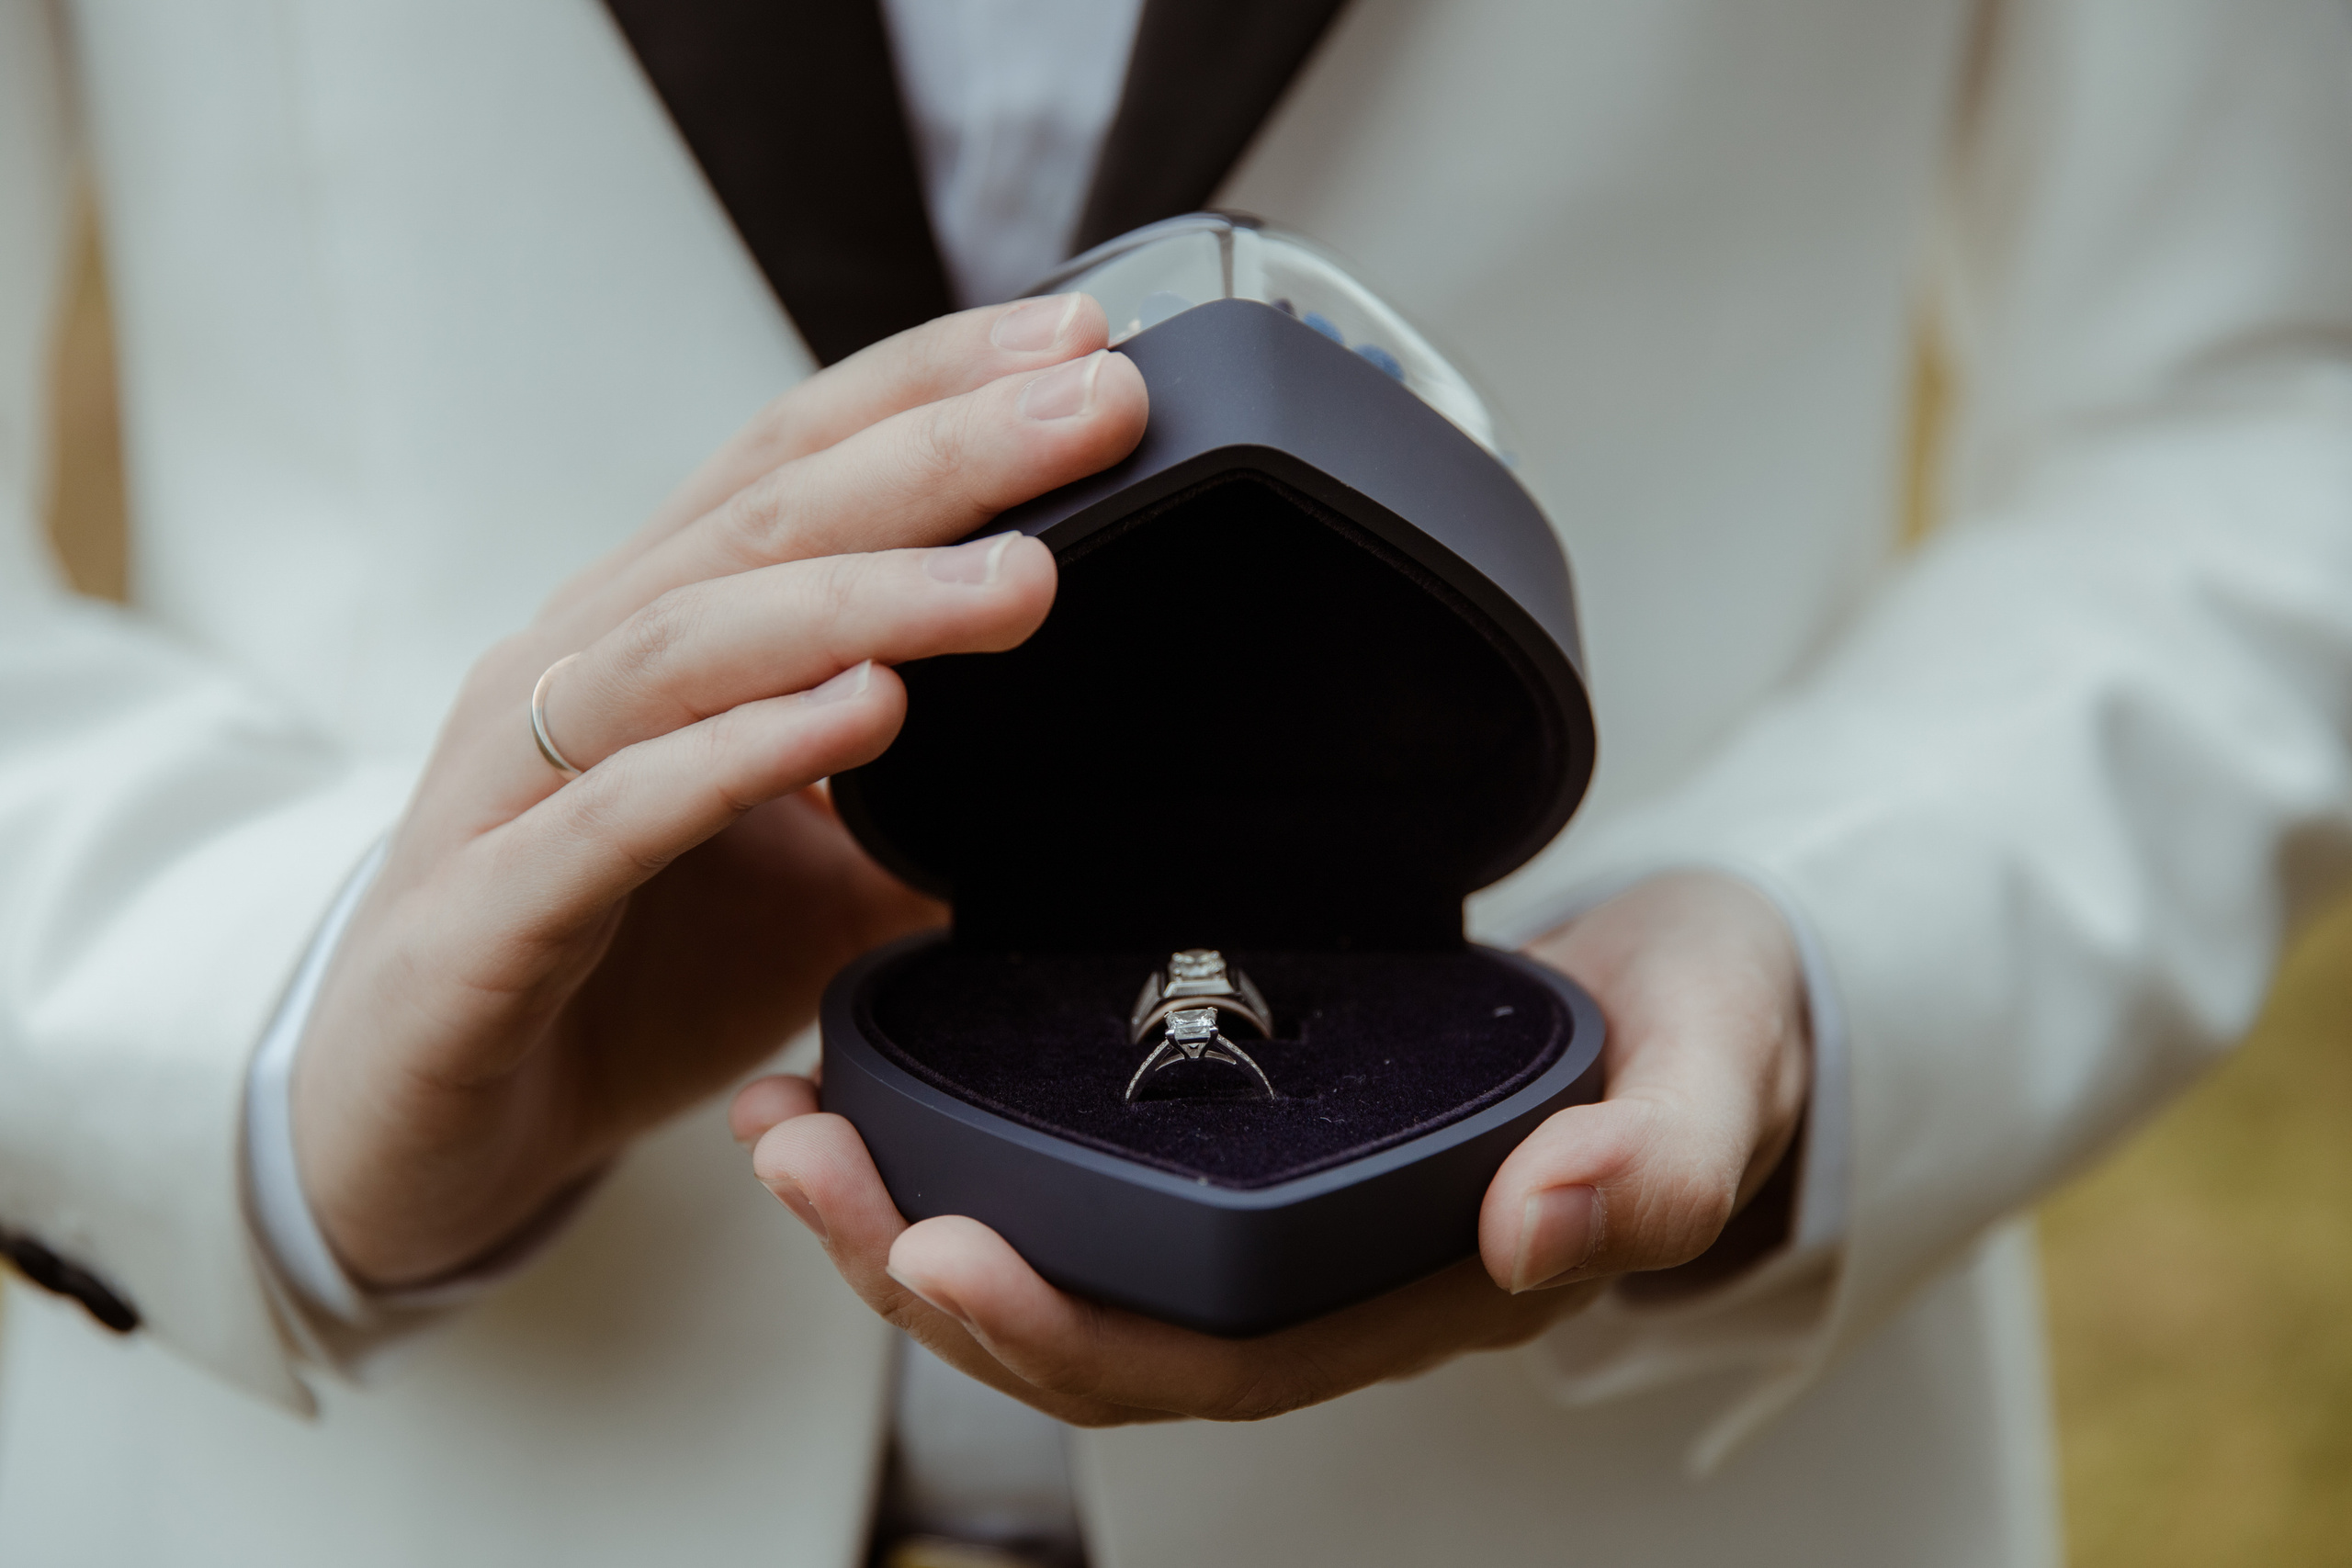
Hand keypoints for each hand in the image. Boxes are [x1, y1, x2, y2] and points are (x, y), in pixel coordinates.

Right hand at [293, 295, 1148, 1287]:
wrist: (425, 1144)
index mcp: (652, 631)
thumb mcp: (814, 888)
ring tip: (1021, 581)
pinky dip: (738, 756)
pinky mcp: (484, 914)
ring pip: (689, 644)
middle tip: (1101, 403)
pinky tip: (860, 716)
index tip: (1084, 340)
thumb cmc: (620, 981)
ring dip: (863, 599)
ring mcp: (512, 783)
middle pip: (763, 519)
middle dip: (942, 454)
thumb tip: (1096, 782)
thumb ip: (926, 818)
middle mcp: (576, 670)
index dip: (933, 390)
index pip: (795, 465)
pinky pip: (615, 813)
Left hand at [736, 869, 1811, 1423]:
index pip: (1200, 1360)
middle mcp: (1309, 1281)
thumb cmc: (1704, 1038)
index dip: (1058, 1325)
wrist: (1701, 996)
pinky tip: (871, 1066)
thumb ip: (1651, 1160)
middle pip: (1084, 1324)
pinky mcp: (1234, 1136)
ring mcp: (1263, 1217)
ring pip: (1056, 1257)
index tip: (934, 1241)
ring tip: (782, 1119)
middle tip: (793, 1160)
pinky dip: (960, 1134)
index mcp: (1400, 1292)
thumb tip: (1541, 1231)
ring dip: (902, 1208)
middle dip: (918, 1265)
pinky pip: (1078, 1169)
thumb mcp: (1710, 1078)